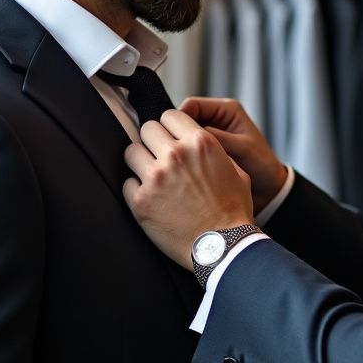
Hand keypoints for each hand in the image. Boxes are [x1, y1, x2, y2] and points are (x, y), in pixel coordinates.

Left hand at [123, 110, 253, 268]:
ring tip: (152, 177)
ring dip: (140, 162)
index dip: (170, 127)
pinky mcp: (140, 201)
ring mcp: (155, 177)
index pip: (169, 115)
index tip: (170, 139)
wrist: (224, 247)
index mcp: (200, 143)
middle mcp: (175, 155)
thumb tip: (198, 142)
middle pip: (147, 129)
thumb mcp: (236, 171)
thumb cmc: (233, 212)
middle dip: (153, 142)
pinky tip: (150, 199)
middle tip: (159, 158)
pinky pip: (126, 183)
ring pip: (131, 152)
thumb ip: (215, 151)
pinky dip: (135, 190)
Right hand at [180, 98, 287, 213]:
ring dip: (180, 145)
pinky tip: (181, 166)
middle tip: (170, 149)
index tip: (172, 135)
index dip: (179, 118)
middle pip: (185, 118)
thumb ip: (218, 138)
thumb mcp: (241, 148)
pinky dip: (185, 155)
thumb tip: (191, 133)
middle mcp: (217, 118)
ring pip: (185, 134)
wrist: (269, 186)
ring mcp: (211, 134)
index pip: (193, 105)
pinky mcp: (208, 149)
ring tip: (175, 159)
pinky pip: (190, 147)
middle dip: (177, 132)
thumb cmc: (262, 164)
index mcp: (227, 110)